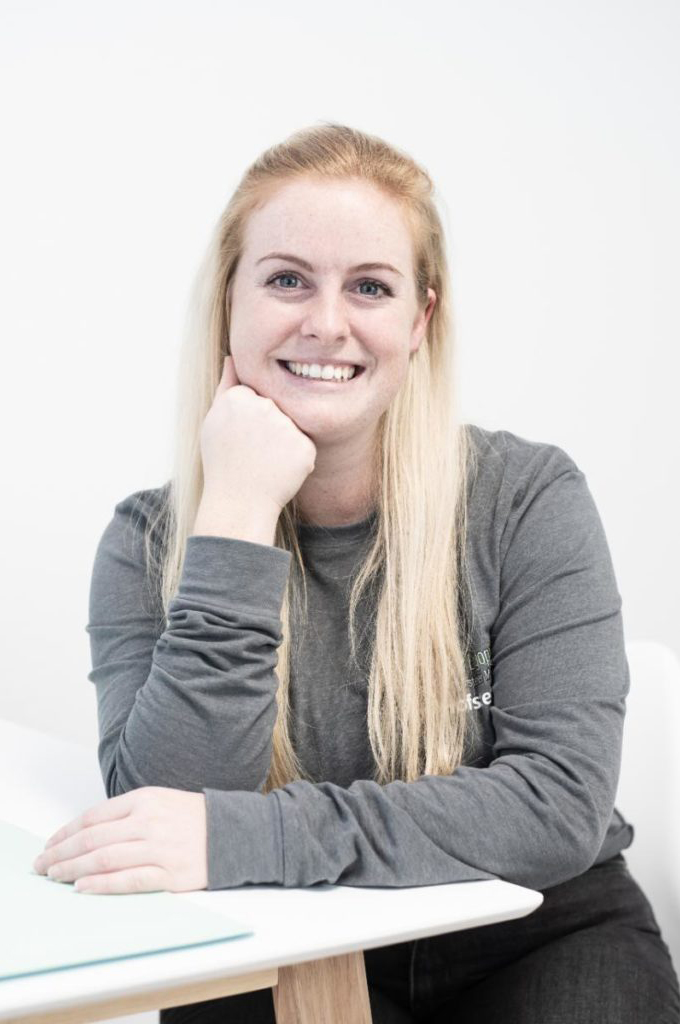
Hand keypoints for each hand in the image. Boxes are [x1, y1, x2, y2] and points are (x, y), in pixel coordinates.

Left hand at [31, 786, 207, 894]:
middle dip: (61, 853)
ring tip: (55, 876)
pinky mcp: (170, 874)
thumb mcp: (160, 801)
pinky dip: (102, 884)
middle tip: (41, 865)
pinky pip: (128, 880)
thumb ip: (127, 814)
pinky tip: (83, 887)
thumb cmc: (194, 819)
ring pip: (105, 859)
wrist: (235, 833)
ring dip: (74, 869)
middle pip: (93, 838)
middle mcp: (149, 822)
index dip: (66, 832)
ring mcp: (159, 848)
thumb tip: (88, 833)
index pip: (93, 817)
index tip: (50, 844)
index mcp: (145, 800)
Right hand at [199, 355, 316, 513]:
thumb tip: (233, 357)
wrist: (238, 504)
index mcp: (239, 396)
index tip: (239, 440)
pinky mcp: (304, 446)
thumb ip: (226, 385)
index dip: (249, 421)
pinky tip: (279, 472)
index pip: (256, 397)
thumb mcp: (214, 421)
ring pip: (291, 429)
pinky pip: (304, 448)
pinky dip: (296, 461)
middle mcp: (263, 406)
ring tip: (265, 464)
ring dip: (283, 445)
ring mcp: (285, 426)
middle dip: (268, 430)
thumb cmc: (222, 463)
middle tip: (252, 454)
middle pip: (276, 410)